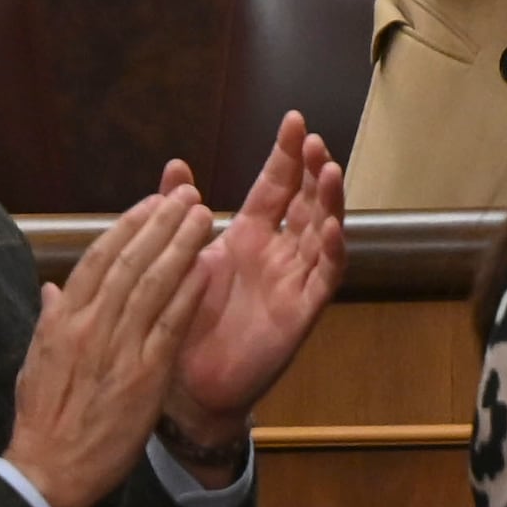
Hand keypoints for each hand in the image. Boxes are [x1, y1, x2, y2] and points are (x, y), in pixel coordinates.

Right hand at [3, 187, 212, 506]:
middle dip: (159, 224)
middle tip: (186, 194)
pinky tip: (208, 267)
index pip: (96, 261)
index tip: (151, 200)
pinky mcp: (144, 375)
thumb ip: (50, 321)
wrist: (50, 471)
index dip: (127, 226)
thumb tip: (53, 287)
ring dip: (180, 246)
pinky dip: (189, 292)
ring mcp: (117, 349)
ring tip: (202, 216)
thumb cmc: (43, 419)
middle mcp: (88, 328)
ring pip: (152, 285)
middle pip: (128, 263)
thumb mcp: (36, 363)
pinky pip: (171, 324)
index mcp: (61, 323)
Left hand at [159, 120, 345, 458]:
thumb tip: (174, 166)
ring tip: (329, 171)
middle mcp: (279, 252)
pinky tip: (331, 228)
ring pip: (323, 231)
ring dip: (329, 202)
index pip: (275, 186)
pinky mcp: (303, 310)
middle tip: (313, 140)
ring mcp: (295, 279)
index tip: (293, 121)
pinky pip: (325, 276)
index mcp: (250, 236)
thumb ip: (177, 214)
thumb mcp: (180, 259)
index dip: (285, 155)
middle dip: (312, 170)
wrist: (186, 385)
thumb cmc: (184, 322)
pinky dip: (331, 251)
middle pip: (306, 201)